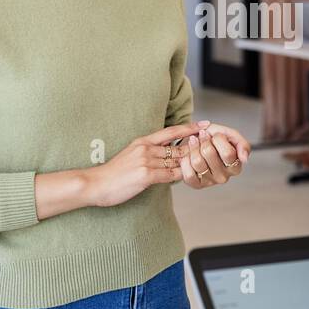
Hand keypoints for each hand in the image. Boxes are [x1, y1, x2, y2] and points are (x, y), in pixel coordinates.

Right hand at [87, 122, 205, 208]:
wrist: (96, 184)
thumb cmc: (113, 174)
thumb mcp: (131, 156)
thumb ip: (148, 154)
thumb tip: (166, 156)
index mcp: (142, 141)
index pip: (170, 131)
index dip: (189, 128)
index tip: (204, 125)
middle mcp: (146, 148)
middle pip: (178, 147)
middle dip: (195, 148)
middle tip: (212, 145)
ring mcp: (146, 161)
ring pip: (177, 161)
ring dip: (191, 163)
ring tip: (206, 162)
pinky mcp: (146, 175)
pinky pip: (170, 175)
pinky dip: (181, 175)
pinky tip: (189, 176)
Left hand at [178, 120, 250, 188]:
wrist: (198, 141)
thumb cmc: (215, 138)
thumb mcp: (231, 135)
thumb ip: (242, 144)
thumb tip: (244, 159)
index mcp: (236, 167)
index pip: (228, 153)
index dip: (219, 139)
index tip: (216, 135)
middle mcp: (224, 177)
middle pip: (209, 154)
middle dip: (204, 140)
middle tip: (204, 137)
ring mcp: (210, 182)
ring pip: (197, 162)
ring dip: (193, 148)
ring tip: (195, 143)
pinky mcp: (196, 185)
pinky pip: (188, 174)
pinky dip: (186, 161)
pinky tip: (189, 156)